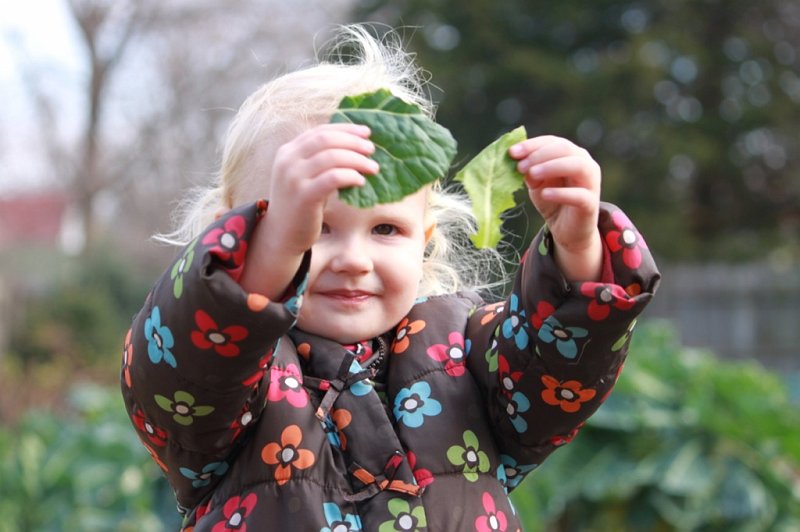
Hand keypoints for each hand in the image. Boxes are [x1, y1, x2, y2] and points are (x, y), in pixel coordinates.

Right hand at [267, 123, 377, 254]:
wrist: (282, 235)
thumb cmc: (300, 205)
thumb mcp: (306, 176)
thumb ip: (321, 160)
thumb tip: (356, 147)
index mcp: (288, 151)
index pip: (320, 131)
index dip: (346, 129)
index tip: (366, 132)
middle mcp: (288, 161)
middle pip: (326, 140)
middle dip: (353, 142)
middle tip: (371, 150)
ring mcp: (293, 178)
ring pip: (332, 157)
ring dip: (357, 160)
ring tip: (373, 167)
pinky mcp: (303, 196)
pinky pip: (333, 178)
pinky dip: (351, 176)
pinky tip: (361, 181)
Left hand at [509, 135, 602, 280]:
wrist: (567, 229)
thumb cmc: (552, 200)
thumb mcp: (536, 183)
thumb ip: (529, 172)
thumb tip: (517, 162)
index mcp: (571, 154)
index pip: (552, 141)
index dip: (532, 145)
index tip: (512, 152)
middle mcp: (585, 163)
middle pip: (565, 149)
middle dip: (539, 155)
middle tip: (520, 166)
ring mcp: (591, 183)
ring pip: (577, 166)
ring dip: (552, 167)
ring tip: (532, 174)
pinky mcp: (591, 204)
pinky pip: (580, 195)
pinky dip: (561, 193)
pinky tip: (545, 194)